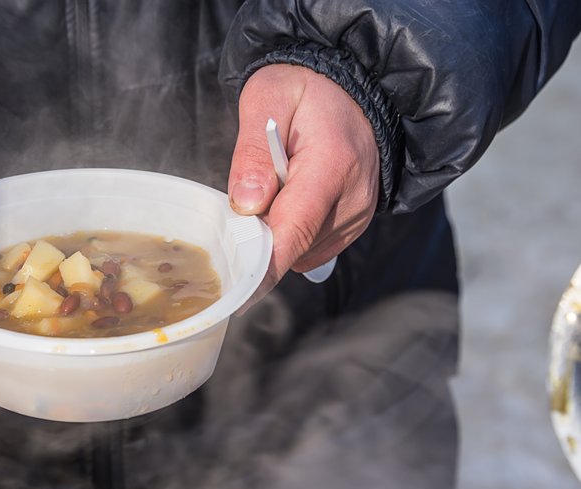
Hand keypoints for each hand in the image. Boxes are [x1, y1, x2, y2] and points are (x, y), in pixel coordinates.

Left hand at [228, 64, 379, 299]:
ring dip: (277, 236)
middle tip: (243, 203)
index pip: (294, 231)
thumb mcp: (267, 98)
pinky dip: (293, 235)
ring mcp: (359, 214)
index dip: (263, 269)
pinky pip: (313, 247)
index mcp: (331, 165)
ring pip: (302, 252)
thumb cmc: (306, 88)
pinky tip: (287, 202)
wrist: (354, 85)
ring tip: (273, 192)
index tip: (236, 295)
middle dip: (259, 242)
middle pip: (295, 247)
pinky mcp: (355, 223)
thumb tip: (247, 204)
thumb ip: (253, 152)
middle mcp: (353, 198)